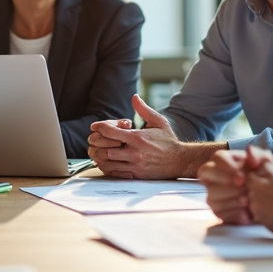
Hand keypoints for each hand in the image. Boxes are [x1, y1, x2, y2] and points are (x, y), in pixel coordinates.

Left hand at [87, 95, 210, 178]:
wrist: (180, 160)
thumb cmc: (168, 140)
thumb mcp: (158, 121)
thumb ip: (144, 109)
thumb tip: (134, 97)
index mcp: (137, 137)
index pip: (110, 132)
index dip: (99, 127)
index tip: (95, 127)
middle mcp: (134, 152)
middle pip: (105, 149)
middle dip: (96, 144)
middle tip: (92, 141)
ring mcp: (134, 165)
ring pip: (107, 163)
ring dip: (99, 157)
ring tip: (97, 152)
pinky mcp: (136, 174)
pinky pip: (115, 173)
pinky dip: (107, 167)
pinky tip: (106, 162)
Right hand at [197, 146, 267, 224]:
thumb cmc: (267, 176)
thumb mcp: (267, 164)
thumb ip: (259, 156)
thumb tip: (249, 151)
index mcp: (225, 161)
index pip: (217, 158)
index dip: (226, 167)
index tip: (242, 177)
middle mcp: (215, 177)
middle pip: (206, 175)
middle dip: (225, 183)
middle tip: (243, 189)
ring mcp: (215, 194)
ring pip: (211, 197)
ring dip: (230, 200)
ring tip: (247, 202)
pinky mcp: (220, 211)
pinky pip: (219, 214)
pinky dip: (234, 215)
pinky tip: (247, 215)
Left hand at [244, 154, 272, 240]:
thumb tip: (263, 162)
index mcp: (266, 186)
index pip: (250, 173)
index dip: (259, 171)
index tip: (272, 172)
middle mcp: (260, 202)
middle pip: (250, 188)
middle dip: (260, 184)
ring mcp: (263, 217)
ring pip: (254, 202)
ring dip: (263, 198)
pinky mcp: (269, 228)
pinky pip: (262, 215)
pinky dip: (268, 210)